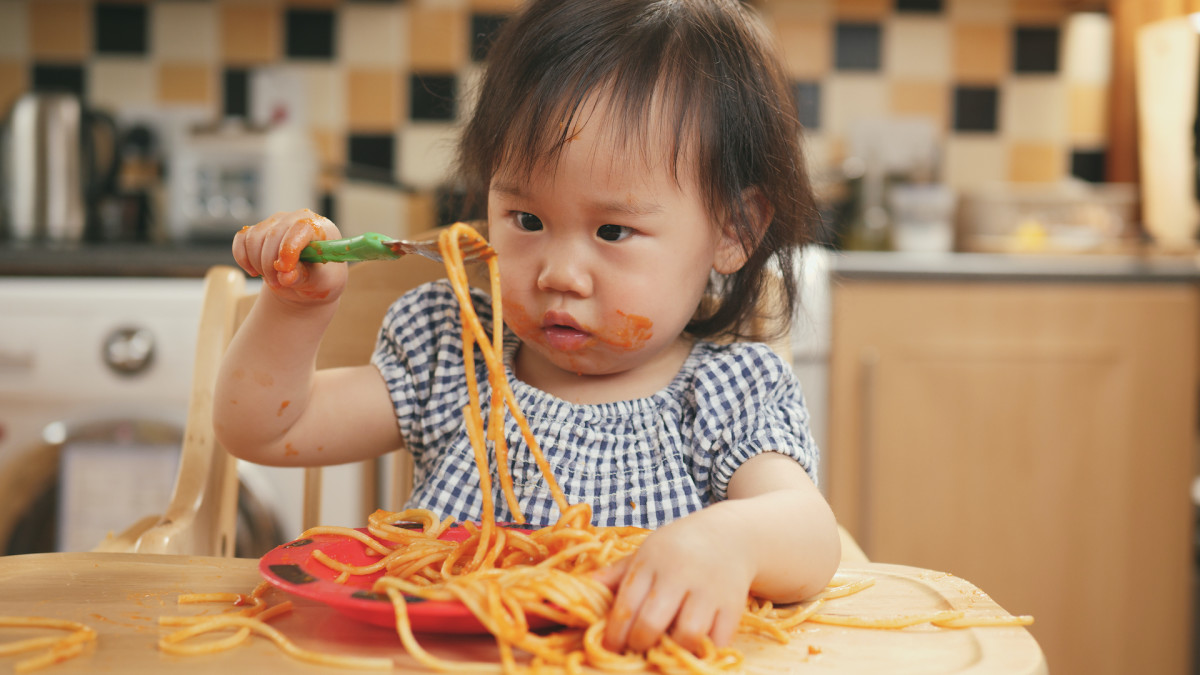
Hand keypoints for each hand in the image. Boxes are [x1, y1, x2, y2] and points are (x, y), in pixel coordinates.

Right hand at [232, 209, 347, 305]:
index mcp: (319, 227)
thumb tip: (286, 276)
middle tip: (277, 283)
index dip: (289, 248)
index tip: (284, 269)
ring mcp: (275, 222)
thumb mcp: (319, 282)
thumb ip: (303, 277)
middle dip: (270, 264)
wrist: (307, 281)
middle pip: (274, 234)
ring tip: (272, 279)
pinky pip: (241, 240)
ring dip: (258, 263)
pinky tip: (255, 271)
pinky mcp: (258, 230)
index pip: (301, 227)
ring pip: (254, 238)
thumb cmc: (319, 278)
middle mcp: (296, 219)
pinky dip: (243, 258)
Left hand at [596, 513, 752, 654]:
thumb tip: (582, 587)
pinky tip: (694, 645)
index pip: (625, 606)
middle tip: (638, 648)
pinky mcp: (733, 604)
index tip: (611, 648)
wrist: (731, 534)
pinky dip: (704, 649)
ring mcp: (709, 590)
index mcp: (651, 561)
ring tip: (667, 647)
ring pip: (687, 635)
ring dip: (673, 649)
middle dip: (639, 644)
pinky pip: (717, 640)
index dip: (614, 635)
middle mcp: (679, 574)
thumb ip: (616, 574)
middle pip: (651, 623)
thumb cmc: (678, 548)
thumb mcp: (646, 552)